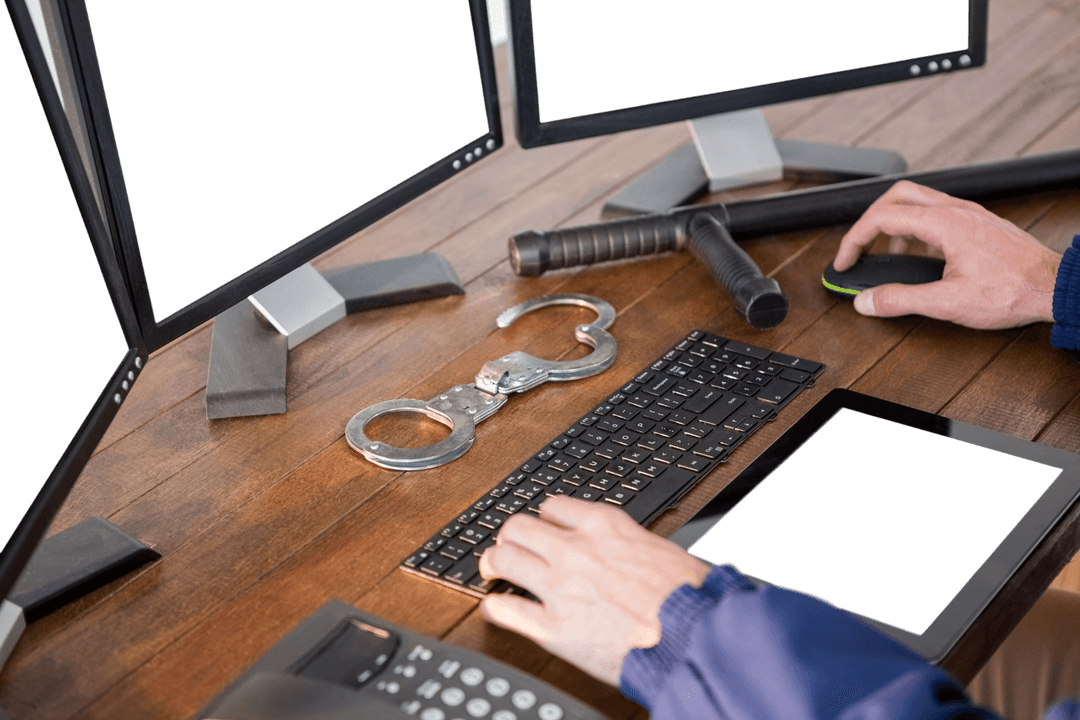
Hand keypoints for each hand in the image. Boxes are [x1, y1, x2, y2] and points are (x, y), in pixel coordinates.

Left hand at [477, 496, 710, 686]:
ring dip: (492, 562)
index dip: (544, 519)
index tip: (542, 527)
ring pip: (504, 559)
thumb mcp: (659, 549)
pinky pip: (506, 610)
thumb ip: (629, 544)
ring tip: (491, 569)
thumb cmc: (688, 596)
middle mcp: (576, 550)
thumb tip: (627, 552)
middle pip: (518, 527)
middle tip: (506, 545)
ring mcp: (560, 588)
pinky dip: (495, 607)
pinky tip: (495, 607)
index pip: (554, 507)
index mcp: (605, 526)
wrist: (692, 635)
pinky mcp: (553, 628)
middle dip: (509, 535)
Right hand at [833, 180, 1061, 328]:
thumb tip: (867, 300)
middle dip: (869, 220)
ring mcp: (969, 214)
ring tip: (887, 253)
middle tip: (859, 245)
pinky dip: (916, 228)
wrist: (1055, 286)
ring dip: (893, 222)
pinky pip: (936, 212)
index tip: (845, 261)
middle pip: (896, 196)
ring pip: (917, 200)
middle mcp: (956, 211)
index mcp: (945, 224)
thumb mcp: (948, 302)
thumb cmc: (1014, 290)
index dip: (855, 240)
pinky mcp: (977, 223)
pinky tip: (921, 255)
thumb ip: (901, 299)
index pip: (882, 218)